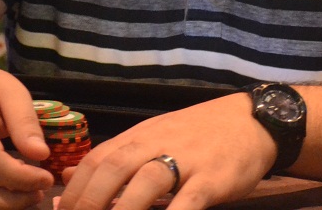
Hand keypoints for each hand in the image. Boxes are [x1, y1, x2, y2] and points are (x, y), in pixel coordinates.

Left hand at [59, 93, 274, 209]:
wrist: (251, 120)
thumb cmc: (198, 134)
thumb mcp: (153, 136)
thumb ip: (115, 156)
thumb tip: (70, 176)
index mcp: (140, 136)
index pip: (98, 159)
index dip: (75, 189)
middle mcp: (158, 143)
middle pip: (115, 168)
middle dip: (89, 201)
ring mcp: (187, 160)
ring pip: (148, 182)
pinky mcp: (213, 178)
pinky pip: (189, 202)